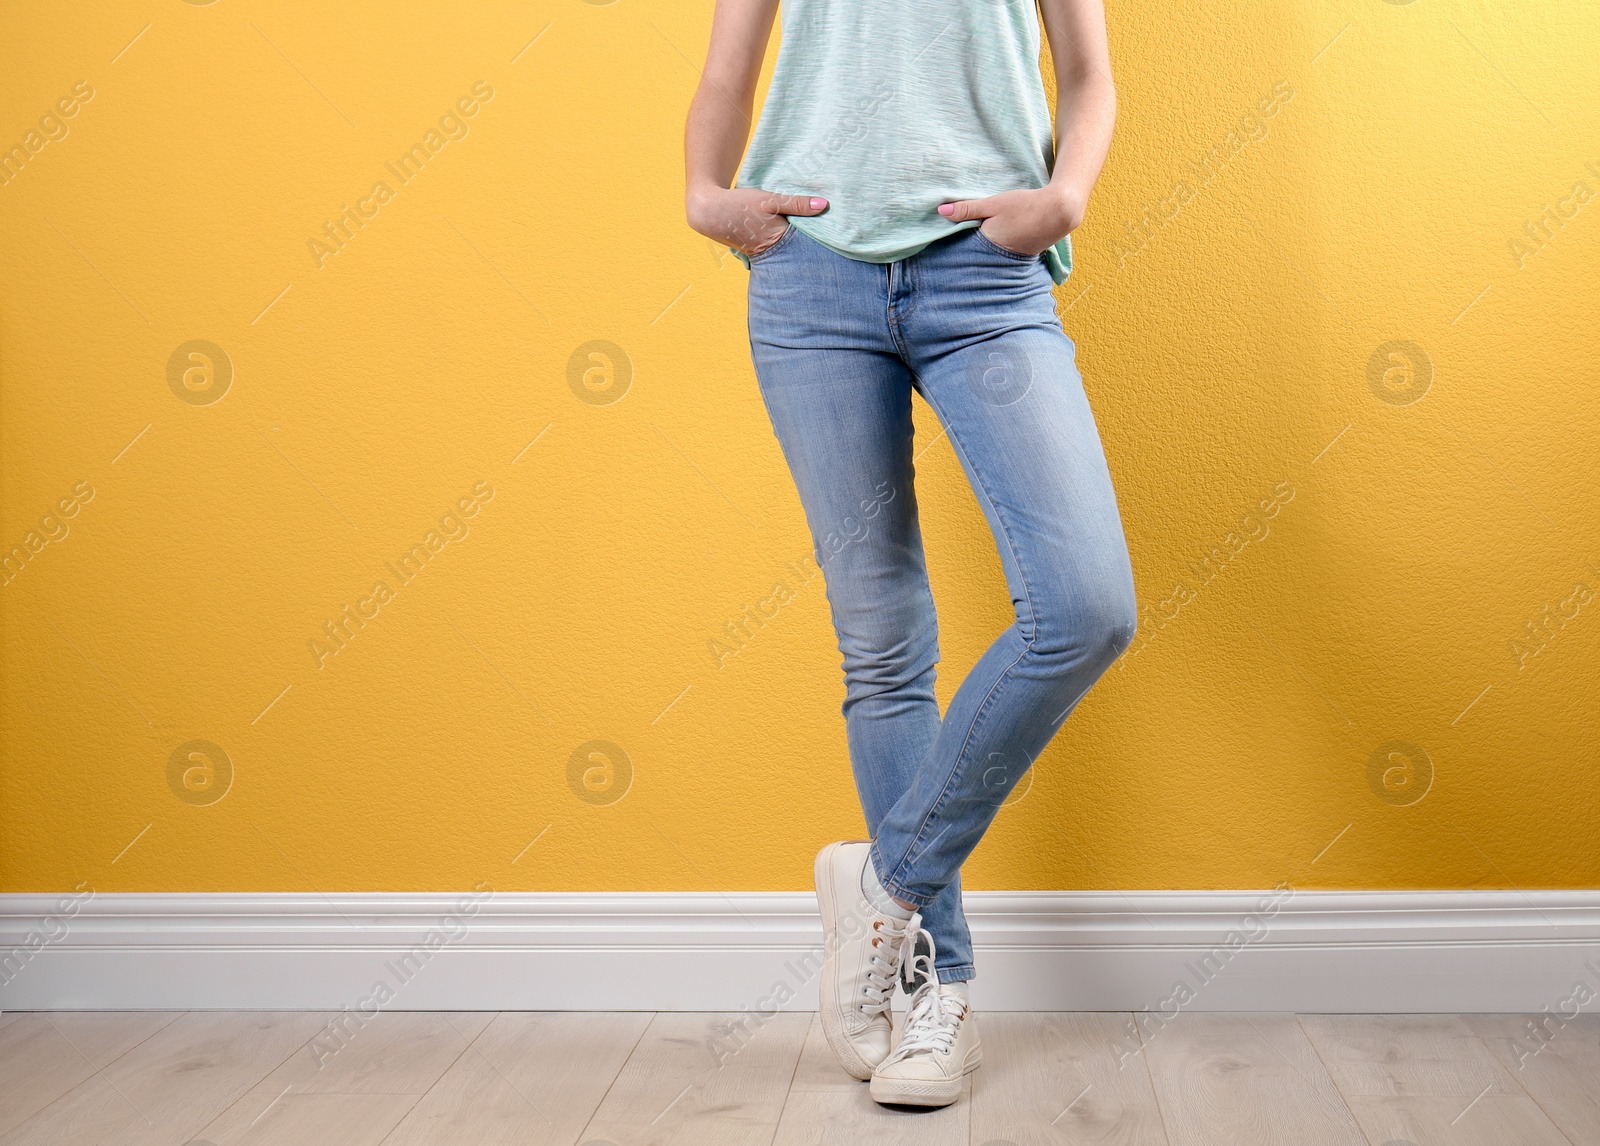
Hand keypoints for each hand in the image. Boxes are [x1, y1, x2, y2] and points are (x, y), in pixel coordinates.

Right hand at [686, 187, 828, 256]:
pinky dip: (784, 250)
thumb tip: (825, 204)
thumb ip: (797, 203)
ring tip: (817, 258)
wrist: (708, 210)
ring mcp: (761, 255)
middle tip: (833, 261)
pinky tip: (793, 248)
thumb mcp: (771, 199)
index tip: (837, 252)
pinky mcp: (756, 252)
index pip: (805, 250)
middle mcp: (770, 254)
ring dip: (797, 253)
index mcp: (776, 242)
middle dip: (811, 258)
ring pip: (787, 257)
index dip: (820, 249)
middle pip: (797, 258)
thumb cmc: (740, 203)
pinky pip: (776, 253)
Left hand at [938, 186, 1086, 257]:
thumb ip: (967, 209)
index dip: (954, 248)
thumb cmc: (1025, 205)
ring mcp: (1014, 258)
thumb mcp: (993, 203)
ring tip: (977, 245)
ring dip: (985, 251)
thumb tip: (940, 211)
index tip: (942, 248)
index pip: (964, 251)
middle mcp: (1000, 257)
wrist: (1061, 210)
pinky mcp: (1025, 254)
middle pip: (978, 257)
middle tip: (953, 251)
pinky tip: (999, 241)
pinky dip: (1000, 248)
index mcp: (989, 245)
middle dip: (968, 253)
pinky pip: (1005, 254)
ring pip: (992, 256)